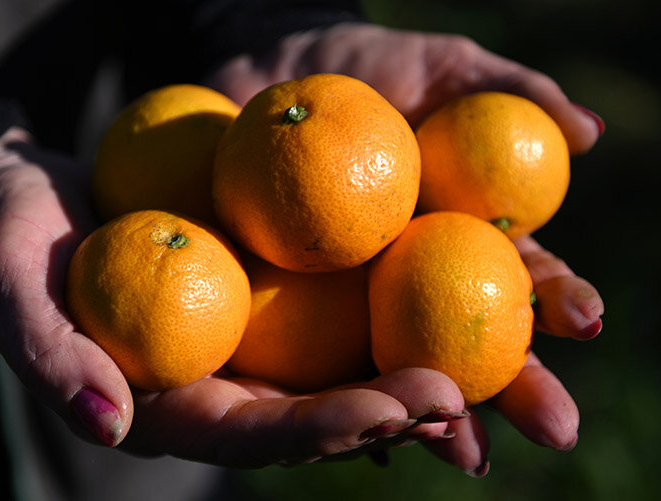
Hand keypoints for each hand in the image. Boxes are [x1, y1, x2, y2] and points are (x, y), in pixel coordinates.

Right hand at [0, 126, 466, 466]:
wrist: (24, 195)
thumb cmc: (3, 242)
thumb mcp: (7, 286)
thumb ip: (52, 355)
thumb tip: (107, 422)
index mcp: (165, 405)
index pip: (250, 433)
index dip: (321, 429)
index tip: (391, 412)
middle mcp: (215, 382)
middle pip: (310, 412)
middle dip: (387, 411)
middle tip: (461, 396)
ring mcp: (242, 339)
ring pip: (330, 366)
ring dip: (401, 368)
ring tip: (475, 365)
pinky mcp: (258, 293)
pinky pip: (323, 304)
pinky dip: (376, 305)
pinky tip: (430, 290)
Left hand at [204, 21, 604, 473]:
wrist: (270, 78)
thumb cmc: (360, 67)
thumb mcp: (437, 67)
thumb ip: (510, 92)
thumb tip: (588, 135)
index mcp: (459, 230)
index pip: (520, 272)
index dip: (557, 298)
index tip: (585, 322)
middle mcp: (415, 276)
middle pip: (471, 338)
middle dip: (514, 385)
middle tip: (553, 427)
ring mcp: (357, 300)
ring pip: (404, 367)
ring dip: (436, 414)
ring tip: (466, 452)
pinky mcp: (294, 309)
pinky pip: (322, 362)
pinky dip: (346, 399)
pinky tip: (365, 437)